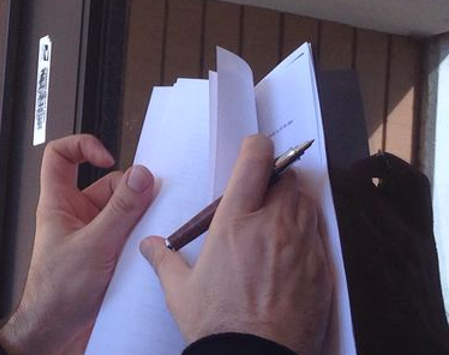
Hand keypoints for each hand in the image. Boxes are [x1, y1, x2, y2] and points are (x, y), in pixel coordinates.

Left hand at [0, 134, 155, 354]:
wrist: (56, 333)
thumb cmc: (57, 294)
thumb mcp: (95, 245)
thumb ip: (120, 210)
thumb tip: (141, 177)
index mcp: (58, 203)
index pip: (60, 156)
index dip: (82, 146)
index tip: (108, 157)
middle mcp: (74, 215)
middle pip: (106, 184)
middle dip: (128, 192)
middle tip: (148, 202)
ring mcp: (90, 234)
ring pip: (121, 210)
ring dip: (138, 217)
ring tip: (147, 231)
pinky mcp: (104, 254)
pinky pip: (127, 233)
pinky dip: (140, 236)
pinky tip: (148, 247)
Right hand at [140, 135, 331, 354]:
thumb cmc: (217, 323)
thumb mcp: (180, 290)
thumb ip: (164, 259)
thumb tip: (149, 245)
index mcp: (235, 221)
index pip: (255, 160)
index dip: (257, 147)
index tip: (254, 150)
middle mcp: (273, 225)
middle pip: (288, 179)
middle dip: (276, 181)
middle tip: (261, 196)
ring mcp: (302, 247)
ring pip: (307, 205)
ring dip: (294, 206)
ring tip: (276, 226)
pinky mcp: (321, 270)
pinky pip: (318, 239)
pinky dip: (306, 239)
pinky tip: (289, 258)